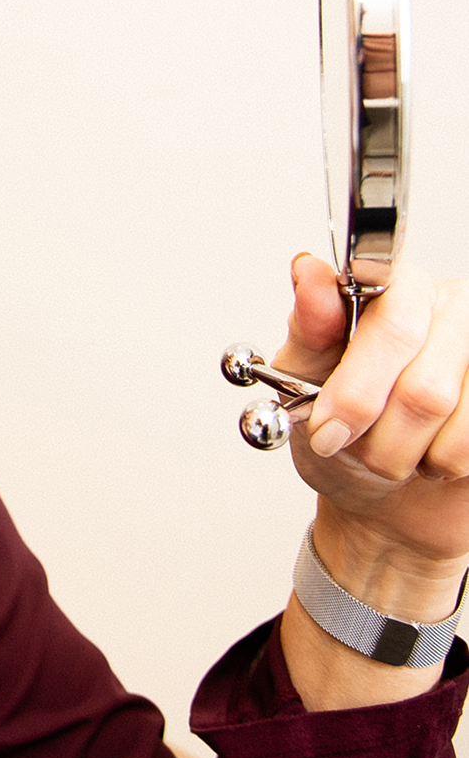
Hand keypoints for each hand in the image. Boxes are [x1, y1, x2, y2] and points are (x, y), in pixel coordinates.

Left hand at [274, 255, 468, 599]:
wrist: (383, 488)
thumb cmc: (344, 422)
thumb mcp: (304, 372)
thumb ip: (310, 326)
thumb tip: (307, 269)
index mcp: (399, 287)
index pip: (392, 321)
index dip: (358, 382)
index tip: (327, 420)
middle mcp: (454, 309)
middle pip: (421, 386)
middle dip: (371, 425)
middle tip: (333, 438)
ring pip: (448, 418)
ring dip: (400, 451)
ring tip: (385, 443)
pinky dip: (438, 464)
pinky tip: (427, 449)